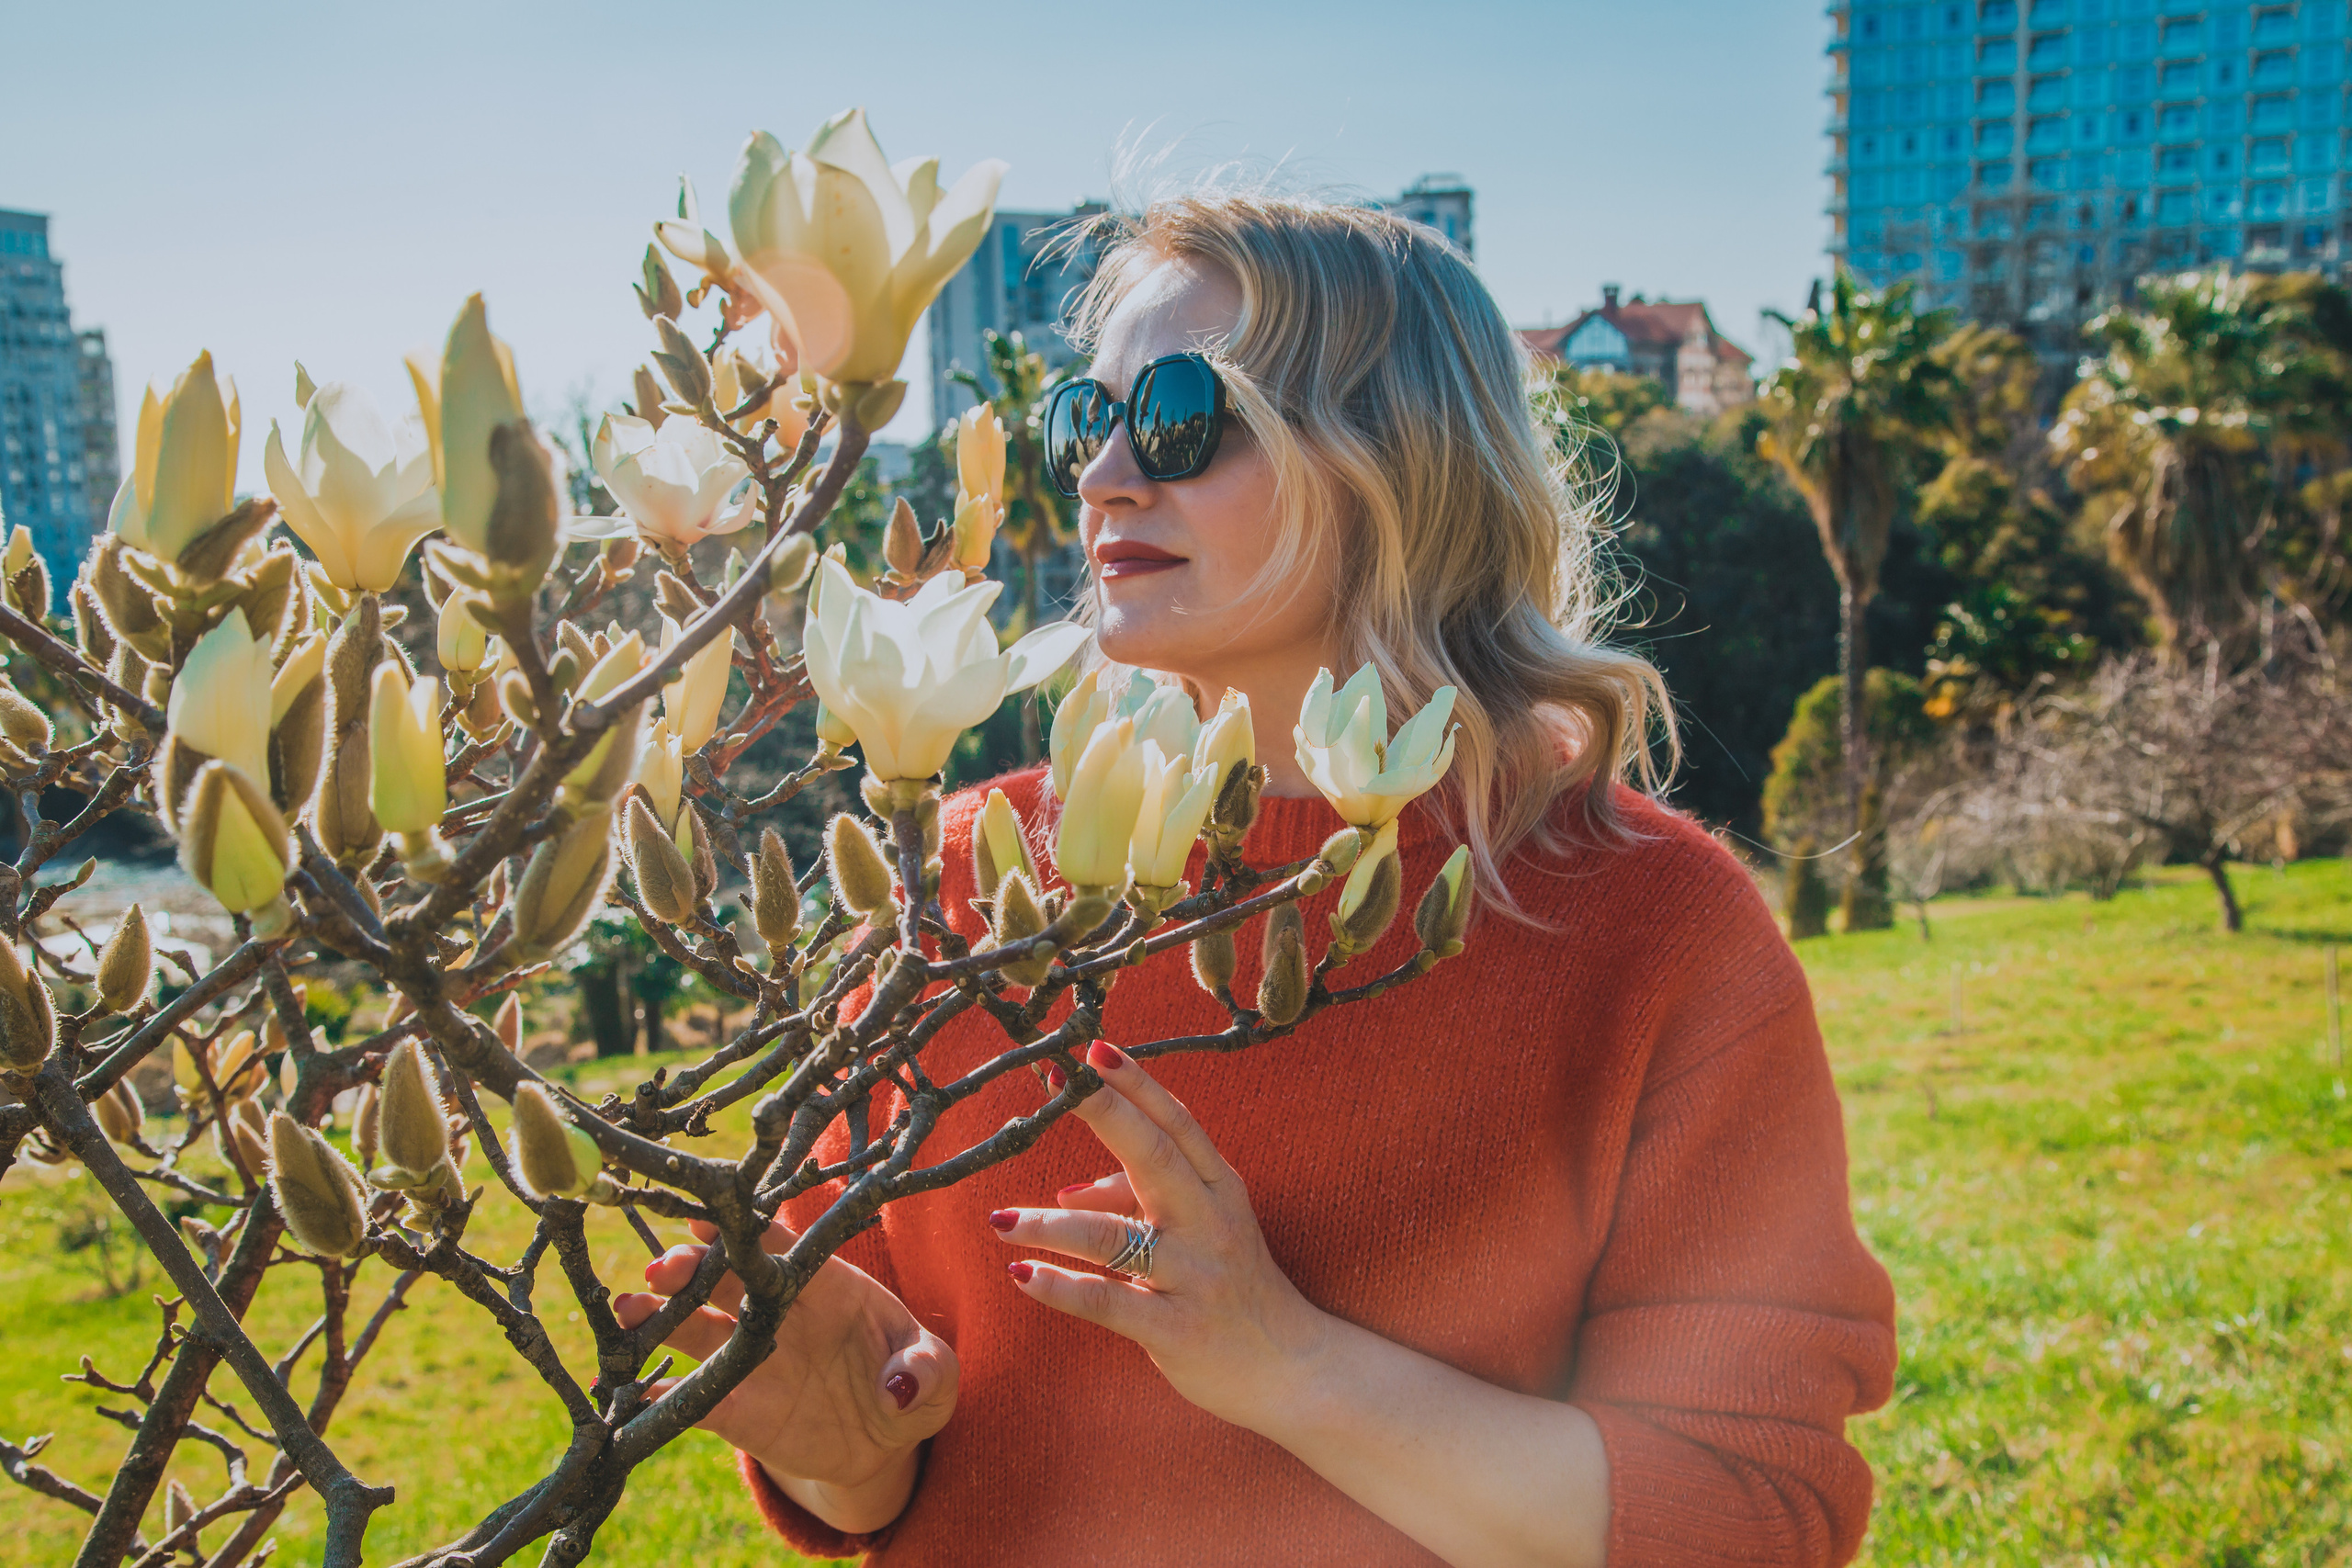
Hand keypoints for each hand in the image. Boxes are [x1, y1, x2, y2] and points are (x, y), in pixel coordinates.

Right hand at [615, 1216, 956, 1520]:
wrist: (886, 1442)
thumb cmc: (914, 1385)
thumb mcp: (937, 1379)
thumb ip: (928, 1371)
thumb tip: (900, 1385)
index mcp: (827, 1285)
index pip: (782, 1248)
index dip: (748, 1233)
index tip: (712, 1220)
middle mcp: (779, 1313)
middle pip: (728, 1279)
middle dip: (693, 1268)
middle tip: (663, 1267)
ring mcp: (753, 1359)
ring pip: (698, 1329)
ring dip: (661, 1317)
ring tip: (628, 1310)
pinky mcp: (739, 1411)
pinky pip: (695, 1400)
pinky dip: (664, 1397)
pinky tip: (633, 1391)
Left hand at [989, 1040, 1330, 1432]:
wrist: (1291, 1368)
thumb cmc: (1232, 1286)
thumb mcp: (1200, 1229)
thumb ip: (1137, 1201)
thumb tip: (1067, 1192)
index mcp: (1219, 1187)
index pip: (1177, 1123)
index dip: (1136, 1085)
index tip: (1094, 1049)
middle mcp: (1210, 1222)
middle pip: (1154, 1157)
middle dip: (1103, 1115)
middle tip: (1054, 1086)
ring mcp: (1195, 1276)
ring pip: (1114, 1237)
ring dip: (1051, 1225)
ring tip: (1000, 1219)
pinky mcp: (1177, 1328)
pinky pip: (1109, 1302)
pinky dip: (1063, 1286)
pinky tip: (1022, 1274)